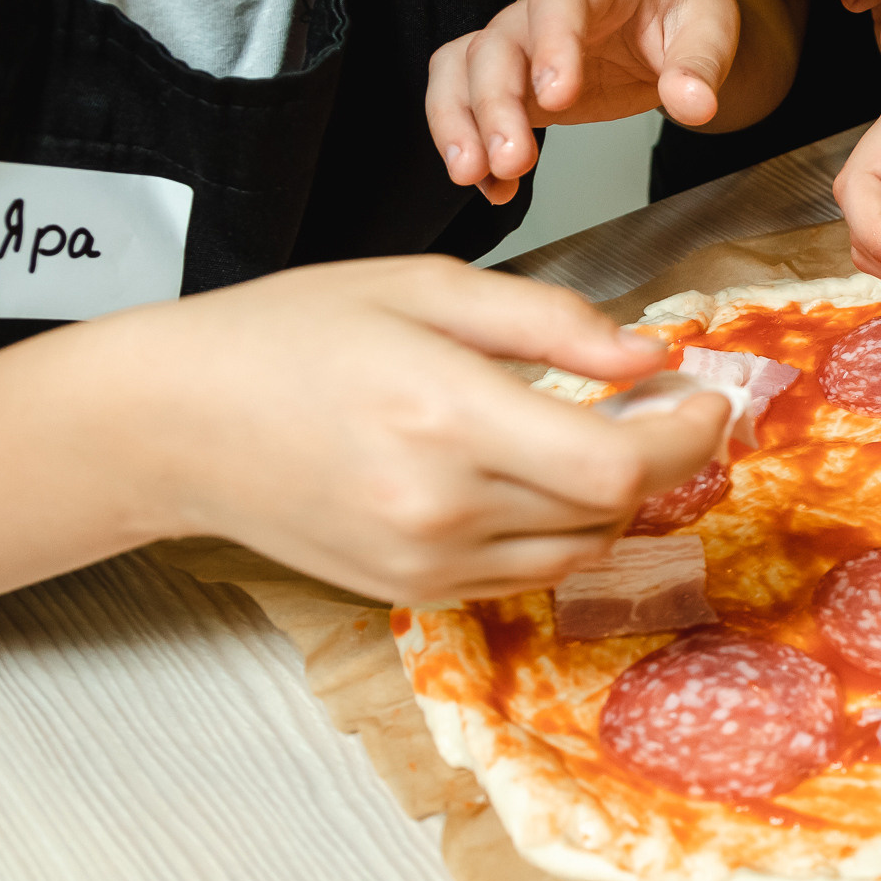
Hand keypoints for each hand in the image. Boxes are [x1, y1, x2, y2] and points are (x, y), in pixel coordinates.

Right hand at [113, 258, 727, 603]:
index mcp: (446, 413)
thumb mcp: (425, 289)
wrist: (174, 421)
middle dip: (661, 457)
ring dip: (611, 496)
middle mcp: (439, 504)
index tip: (705, 397)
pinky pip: (525, 573)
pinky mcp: (411, 592)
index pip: (616, 465)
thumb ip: (550, 322)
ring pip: (577, 550)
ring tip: (593, 432)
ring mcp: (424, 561)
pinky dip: (555, 529)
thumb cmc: (289, 335)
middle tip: (663, 404)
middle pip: (610, 509)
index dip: (687, 437)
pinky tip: (532, 474)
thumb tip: (648, 354)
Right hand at [428, 0, 737, 202]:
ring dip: (461, 123)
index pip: (560, 0)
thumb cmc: (686, 13)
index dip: (551, 45)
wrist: (673, 24)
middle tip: (510, 158)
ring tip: (474, 175)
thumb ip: (700, 67)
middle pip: (497, 43)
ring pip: (465, 70)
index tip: (556, 98)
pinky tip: (494, 188)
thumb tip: (692, 103)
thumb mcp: (712, 31)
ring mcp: (523, 44)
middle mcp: (545, 6)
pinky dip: (475, 147)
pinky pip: (472, 106)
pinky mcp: (516, 83)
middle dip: (495, 103)